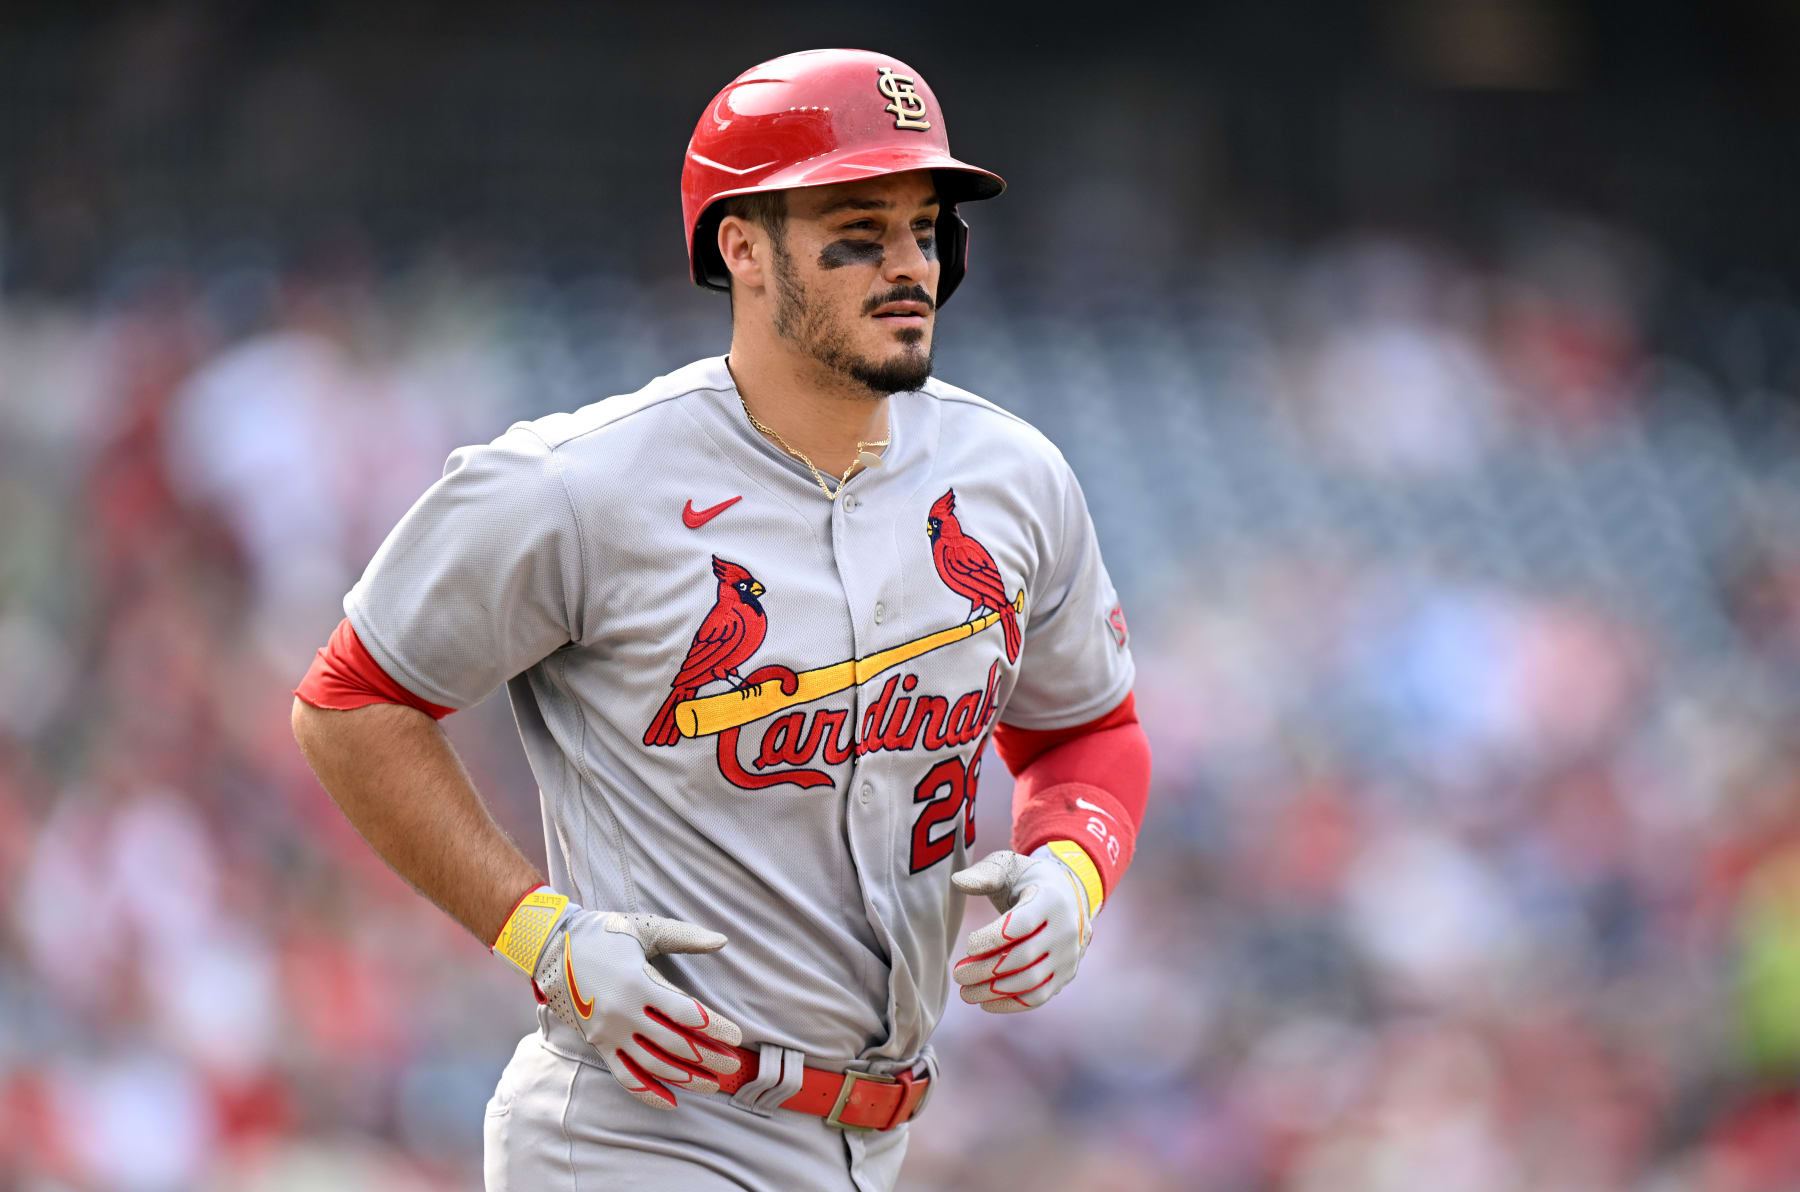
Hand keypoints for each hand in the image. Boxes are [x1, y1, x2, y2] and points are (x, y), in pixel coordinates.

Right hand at [532, 910, 743, 1108]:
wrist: (551, 948)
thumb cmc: (604, 934)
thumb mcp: (644, 928)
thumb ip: (685, 937)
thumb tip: (723, 940)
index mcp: (638, 983)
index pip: (687, 1013)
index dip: (716, 1028)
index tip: (738, 1038)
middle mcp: (624, 1013)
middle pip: (675, 1044)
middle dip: (708, 1057)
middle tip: (733, 1066)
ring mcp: (609, 1032)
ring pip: (653, 1065)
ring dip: (686, 1078)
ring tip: (712, 1085)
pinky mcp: (598, 1043)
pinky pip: (624, 1076)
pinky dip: (647, 1091)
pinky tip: (671, 1100)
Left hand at [951, 847, 1093, 1012]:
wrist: (1068, 898)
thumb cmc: (1028, 882)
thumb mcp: (1010, 867)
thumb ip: (985, 873)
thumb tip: (957, 882)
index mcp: (1051, 900)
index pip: (1020, 925)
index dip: (991, 938)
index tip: (968, 945)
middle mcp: (1066, 930)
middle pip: (1023, 957)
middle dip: (985, 969)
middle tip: (958, 974)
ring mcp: (1068, 956)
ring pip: (1030, 981)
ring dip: (993, 991)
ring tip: (965, 992)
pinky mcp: (1065, 975)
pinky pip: (1038, 996)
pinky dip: (1011, 1004)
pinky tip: (985, 1002)